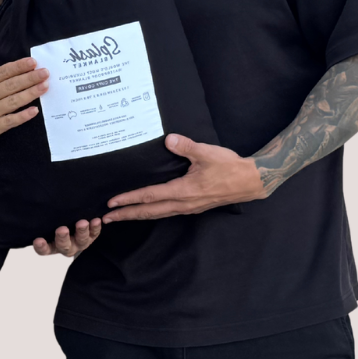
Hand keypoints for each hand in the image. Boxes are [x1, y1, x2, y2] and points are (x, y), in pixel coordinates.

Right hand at [0, 48, 46, 146]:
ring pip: (13, 101)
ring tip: (45, 86)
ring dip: (30, 93)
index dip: (18, 67)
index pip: (2, 72)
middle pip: (11, 85)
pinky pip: (10, 121)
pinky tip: (34, 111)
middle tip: (45, 72)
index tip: (33, 62)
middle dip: (30, 78)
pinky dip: (22, 116)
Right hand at [32, 218, 101, 256]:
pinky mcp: (91, 236)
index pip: (43, 249)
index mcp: (50, 245)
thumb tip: (20, 202)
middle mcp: (65, 247)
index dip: (41, 246)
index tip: (37, 240)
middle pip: (63, 247)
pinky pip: (94, 234)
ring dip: (81, 232)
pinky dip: (95, 228)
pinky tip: (96, 220)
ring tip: (82, 222)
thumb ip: (35, 217)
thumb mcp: (44, 221)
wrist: (71, 218)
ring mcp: (79, 243)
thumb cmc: (54, 220)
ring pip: (81, 242)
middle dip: (63, 238)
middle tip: (62, 229)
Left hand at [103, 134, 263, 221]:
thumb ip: (186, 147)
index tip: (111, 203)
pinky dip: (151, 213)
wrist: (251, 181)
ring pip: (157, 214)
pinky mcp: (193, 207)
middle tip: (105, 219)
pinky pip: (167, 212)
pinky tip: (145, 211)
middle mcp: (183, 203)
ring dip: (137, 215)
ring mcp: (188, 207)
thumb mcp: (207, 153)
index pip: (149, 196)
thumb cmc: (230, 167)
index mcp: (183, 191)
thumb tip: (168, 139)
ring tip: (120, 217)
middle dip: (126, 215)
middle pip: (149, 211)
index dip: (129, 199)